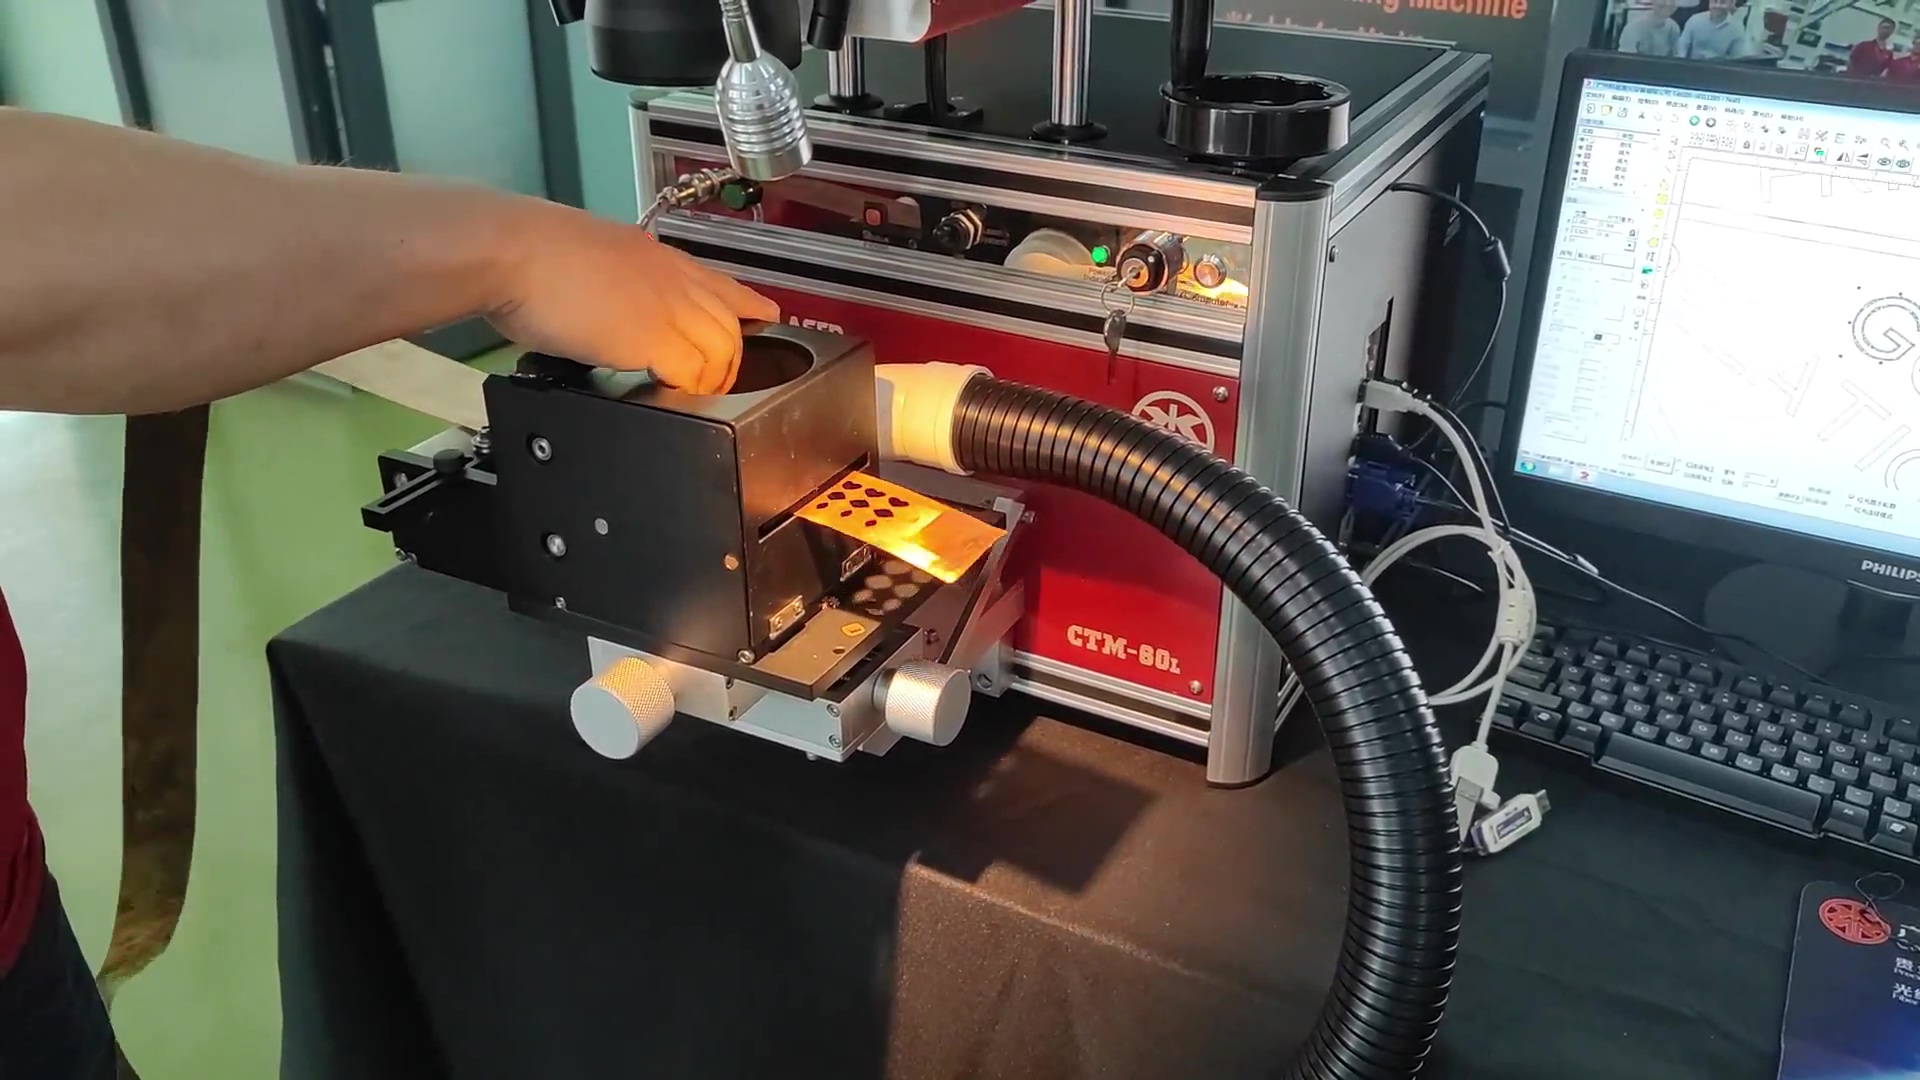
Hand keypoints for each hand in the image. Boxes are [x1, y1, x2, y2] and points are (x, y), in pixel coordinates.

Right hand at [487, 202, 778, 392]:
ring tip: (694, 391)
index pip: (723, 283)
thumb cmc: (532, 252)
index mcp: (658, 257)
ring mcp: (665, 307)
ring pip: (723, 349)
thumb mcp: (593, 255)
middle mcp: (672, 279)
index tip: (767, 316)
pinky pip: (693, 372)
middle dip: (732, 358)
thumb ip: (619, 280)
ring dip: (713, 377)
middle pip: (732, 324)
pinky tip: (672, 392)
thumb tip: (612, 305)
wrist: (511, 249)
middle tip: (718, 379)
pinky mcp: (650, 337)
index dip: (751, 305)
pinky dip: (689, 387)